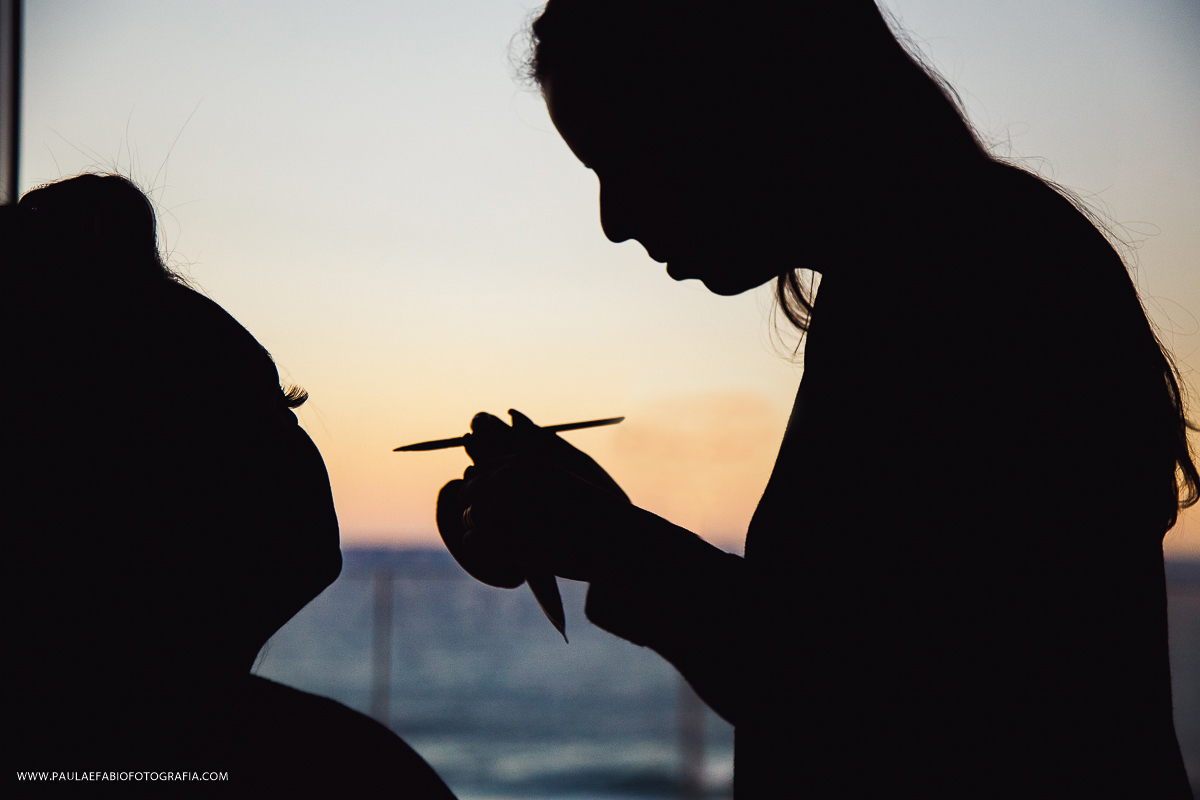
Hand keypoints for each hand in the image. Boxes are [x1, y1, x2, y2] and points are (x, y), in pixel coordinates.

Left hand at [435, 409, 631, 586]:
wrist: (611, 539)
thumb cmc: (595, 518)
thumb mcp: (560, 488)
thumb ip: (530, 485)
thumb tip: (502, 495)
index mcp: (521, 460)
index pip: (483, 470)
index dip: (490, 494)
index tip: (507, 513)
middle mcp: (505, 476)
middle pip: (468, 491)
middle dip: (482, 512)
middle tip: (509, 534)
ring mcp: (497, 504)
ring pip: (467, 518)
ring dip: (485, 533)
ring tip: (518, 545)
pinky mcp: (496, 534)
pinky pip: (469, 542)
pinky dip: (486, 554)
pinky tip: (513, 558)